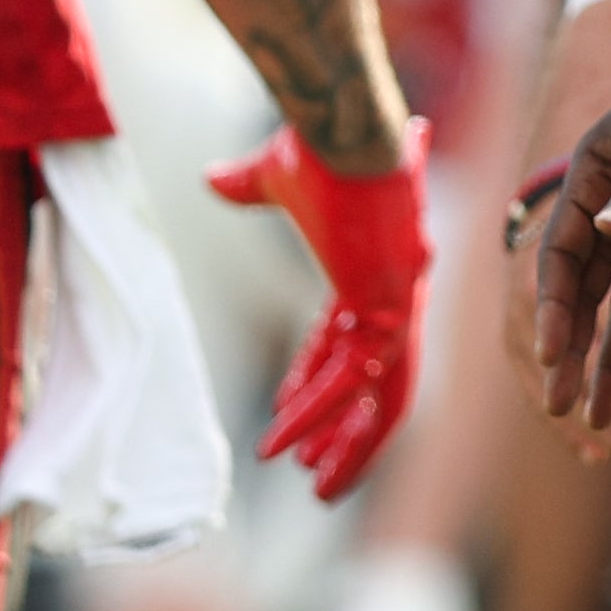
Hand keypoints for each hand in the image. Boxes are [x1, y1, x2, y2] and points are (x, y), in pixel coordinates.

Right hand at [205, 121, 430, 500]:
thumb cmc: (319, 145)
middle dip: (352, 440)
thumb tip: (212, 178)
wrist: (349, 122)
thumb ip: (248, 187)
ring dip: (344, 445)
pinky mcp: (391, 305)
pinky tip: (276, 444)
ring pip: (381, 398)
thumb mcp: (273, 176)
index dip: (317, 389)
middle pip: (381, 389)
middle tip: (319, 484)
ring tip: (312, 488)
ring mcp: (399, 303)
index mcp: (373, 275)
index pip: (347, 350)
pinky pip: (350, 379)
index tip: (285, 422)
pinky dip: (313, 415)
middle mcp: (396, 298)